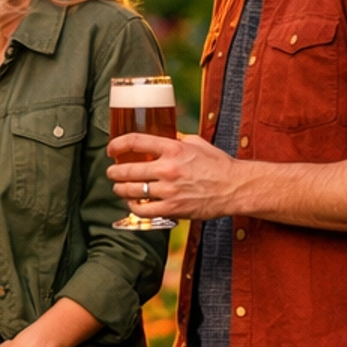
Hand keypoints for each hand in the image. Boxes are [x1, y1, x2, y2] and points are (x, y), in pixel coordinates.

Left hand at [107, 130, 242, 222]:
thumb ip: (176, 140)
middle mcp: (168, 168)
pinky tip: (132, 203)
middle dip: (114, 172)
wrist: (234, 187)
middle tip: (111, 173)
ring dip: (120, 189)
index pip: (136, 142)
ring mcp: (169, 190)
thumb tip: (160, 136)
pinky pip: (143, 210)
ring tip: (118, 188)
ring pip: (132, 191)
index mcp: (174, 148)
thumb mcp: (197, 143)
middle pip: (128, 170)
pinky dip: (133, 207)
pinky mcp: (172, 208)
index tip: (111, 149)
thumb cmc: (218, 164)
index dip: (118, 144)